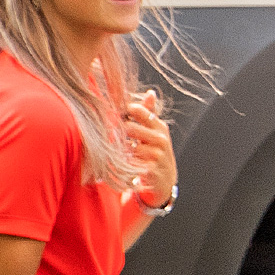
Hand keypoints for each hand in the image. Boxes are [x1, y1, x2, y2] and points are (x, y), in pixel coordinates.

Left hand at [124, 90, 177, 208]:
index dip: (123, 112)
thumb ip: (150, 113)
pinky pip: (128, 163)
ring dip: (118, 149)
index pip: (139, 111)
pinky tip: (123, 163)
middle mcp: (160, 139)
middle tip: (110, 134)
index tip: (114, 116)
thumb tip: (150, 93)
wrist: (164, 181)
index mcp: (160, 127)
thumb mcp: (156, 132)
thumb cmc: (155, 153)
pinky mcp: (150, 170)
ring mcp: (156, 155)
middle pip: (129, 127)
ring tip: (119, 152)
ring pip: (126, 146)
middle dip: (118, 132)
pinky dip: (122, 162)